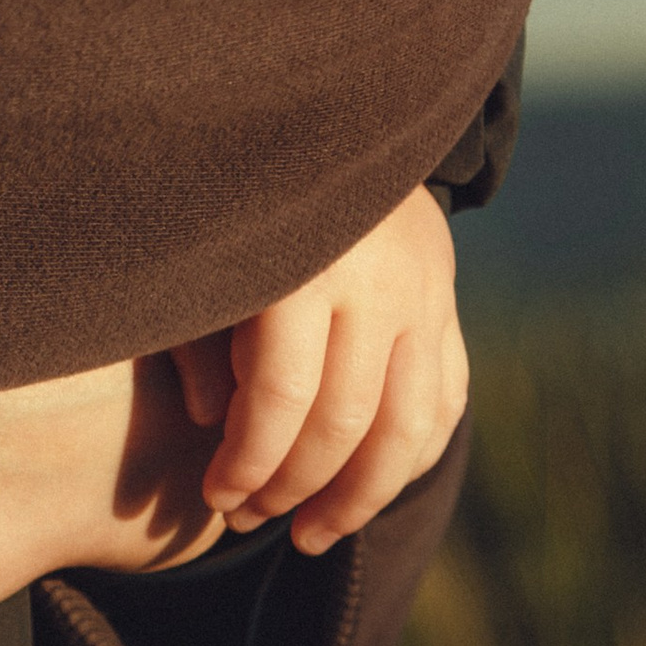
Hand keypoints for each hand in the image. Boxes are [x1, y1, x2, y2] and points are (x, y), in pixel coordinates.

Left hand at [169, 185, 468, 554]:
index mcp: (304, 255)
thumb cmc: (234, 189)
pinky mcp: (446, 296)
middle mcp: (377, 276)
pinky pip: (444, 401)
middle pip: (346, 424)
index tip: (215, 497)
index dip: (248, 462)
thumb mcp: (199, 248)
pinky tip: (366, 487)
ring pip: (408, 428)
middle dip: (294, 488)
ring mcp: (424, 288)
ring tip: (309, 535)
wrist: (325, 110)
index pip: (285, 396)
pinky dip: (409, 457)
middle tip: (249, 519)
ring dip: (359, 498)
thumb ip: (199, 336)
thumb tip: (216, 429)